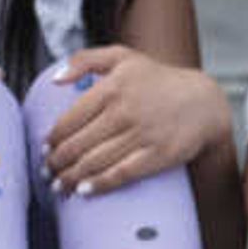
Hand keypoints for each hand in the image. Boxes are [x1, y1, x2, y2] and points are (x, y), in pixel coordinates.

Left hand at [38, 44, 230, 194]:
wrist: (203, 101)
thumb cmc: (158, 79)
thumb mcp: (123, 57)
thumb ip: (85, 60)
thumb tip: (55, 80)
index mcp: (112, 87)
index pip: (69, 120)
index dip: (52, 139)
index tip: (45, 149)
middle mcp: (124, 111)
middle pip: (77, 146)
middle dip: (56, 163)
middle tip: (47, 172)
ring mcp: (141, 135)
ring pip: (94, 163)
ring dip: (70, 178)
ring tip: (59, 186)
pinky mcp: (157, 155)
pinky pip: (120, 175)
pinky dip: (98, 185)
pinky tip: (84, 191)